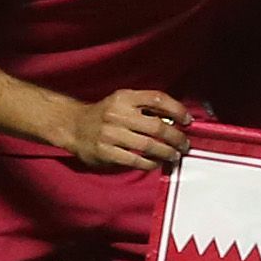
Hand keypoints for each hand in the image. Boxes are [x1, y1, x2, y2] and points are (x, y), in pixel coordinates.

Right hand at [61, 88, 193, 174]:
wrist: (73, 126)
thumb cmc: (104, 114)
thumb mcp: (122, 101)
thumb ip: (144, 106)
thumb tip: (175, 120)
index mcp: (124, 97)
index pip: (157, 98)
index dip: (177, 109)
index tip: (187, 120)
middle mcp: (118, 114)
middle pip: (157, 126)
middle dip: (176, 137)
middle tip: (185, 144)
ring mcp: (110, 134)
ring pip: (148, 145)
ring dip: (166, 152)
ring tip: (175, 155)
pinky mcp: (105, 152)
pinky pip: (135, 160)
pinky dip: (150, 163)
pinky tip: (157, 163)